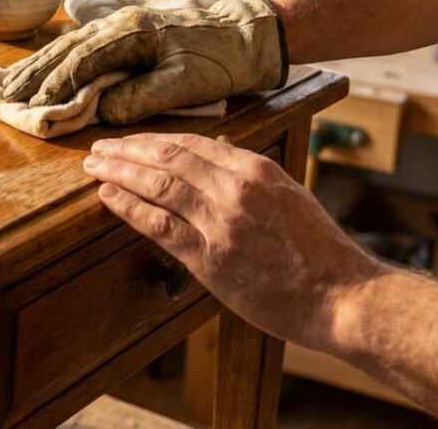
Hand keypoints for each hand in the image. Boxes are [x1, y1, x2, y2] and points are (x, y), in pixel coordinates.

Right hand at [2, 0, 285, 123]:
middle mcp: (121, 24)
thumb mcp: (185, 83)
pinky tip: (43, 68)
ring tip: (11, 84)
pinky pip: (83, 45)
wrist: (248, 34)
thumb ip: (140, 96)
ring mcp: (122, 24)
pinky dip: (58, 58)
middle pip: (66, 49)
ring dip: (39, 65)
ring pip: (70, 45)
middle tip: (3, 96)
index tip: (30, 108)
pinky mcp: (126, 31)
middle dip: (34, 74)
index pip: (80, 61)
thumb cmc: (221, 60)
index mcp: (133, 33)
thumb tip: (101, 111)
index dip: (53, 86)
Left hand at [83, 133, 381, 346]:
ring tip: (95, 167)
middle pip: (168, 156)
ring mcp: (222, 222)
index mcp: (257, 169)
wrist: (343, 297)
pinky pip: (158, 224)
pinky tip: (107, 197)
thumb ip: (249, 179)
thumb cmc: (318, 253)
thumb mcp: (288, 197)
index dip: (153, 140)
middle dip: (128, 149)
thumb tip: (212, 161)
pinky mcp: (211, 257)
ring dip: (119, 172)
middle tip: (99, 147)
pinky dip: (128, 207)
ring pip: (158, 184)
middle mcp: (236, 188)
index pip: (192, 143)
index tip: (130, 141)